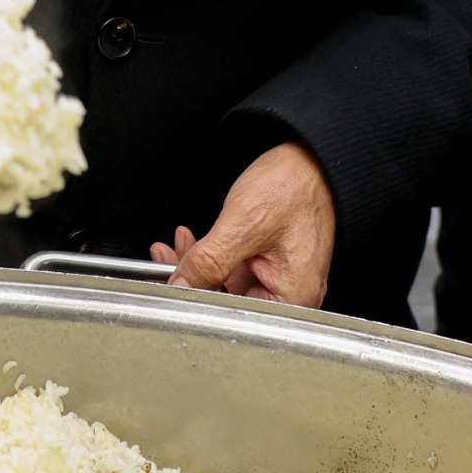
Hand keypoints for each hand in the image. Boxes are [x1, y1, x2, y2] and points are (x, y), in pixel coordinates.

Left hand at [150, 140, 336, 306]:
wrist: (308, 157)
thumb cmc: (294, 186)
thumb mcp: (244, 225)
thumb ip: (209, 261)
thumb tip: (181, 285)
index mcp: (294, 296)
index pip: (235, 315)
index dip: (196, 299)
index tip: (168, 284)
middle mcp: (291, 293)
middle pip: (230, 301)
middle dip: (191, 279)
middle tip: (164, 261)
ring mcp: (281, 277)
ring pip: (227, 284)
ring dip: (196, 265)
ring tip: (173, 248)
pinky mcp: (271, 261)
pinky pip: (234, 267)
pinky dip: (211, 254)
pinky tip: (192, 242)